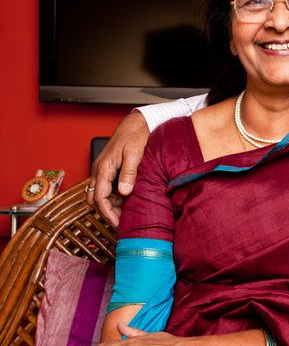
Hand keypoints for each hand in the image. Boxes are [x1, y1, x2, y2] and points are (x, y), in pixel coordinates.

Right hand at [88, 111, 149, 225]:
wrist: (135, 123)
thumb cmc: (135, 136)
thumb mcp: (134, 154)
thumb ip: (129, 173)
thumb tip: (124, 192)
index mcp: (103, 168)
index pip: (99, 197)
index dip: (107, 213)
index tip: (117, 223)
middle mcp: (99, 170)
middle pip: (95, 198)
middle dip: (106, 211)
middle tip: (122, 221)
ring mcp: (103, 169)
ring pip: (100, 193)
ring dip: (110, 204)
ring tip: (127, 213)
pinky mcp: (108, 168)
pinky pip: (106, 186)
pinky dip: (113, 196)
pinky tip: (127, 199)